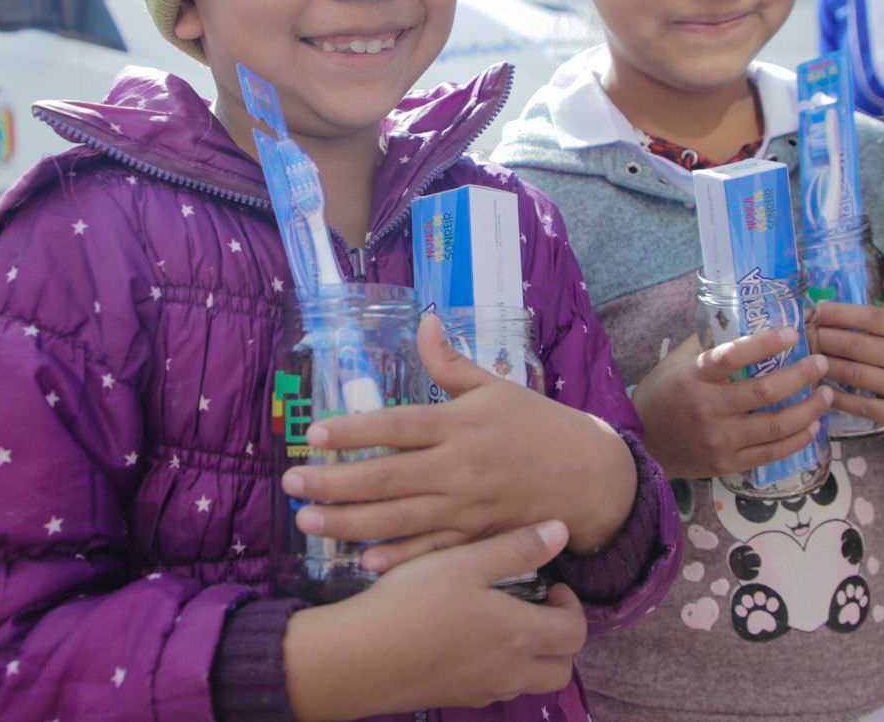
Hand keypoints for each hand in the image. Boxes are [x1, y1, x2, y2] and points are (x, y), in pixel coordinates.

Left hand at [282, 315, 636, 569]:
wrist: (592, 477)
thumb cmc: (539, 425)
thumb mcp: (497, 387)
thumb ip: (452, 363)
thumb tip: (424, 320)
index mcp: (461, 424)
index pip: (397, 426)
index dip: (354, 431)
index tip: (313, 434)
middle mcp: (460, 467)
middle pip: (388, 477)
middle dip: (335, 482)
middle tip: (291, 483)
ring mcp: (468, 508)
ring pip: (401, 518)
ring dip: (351, 523)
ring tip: (308, 522)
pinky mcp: (479, 538)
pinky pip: (433, 552)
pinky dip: (400, 558)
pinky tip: (363, 562)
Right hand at [284, 520, 586, 719]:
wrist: (360, 657)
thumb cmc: (413, 602)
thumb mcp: (464, 562)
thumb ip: (516, 548)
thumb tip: (562, 533)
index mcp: (520, 634)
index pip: (575, 633)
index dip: (572, 607)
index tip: (550, 585)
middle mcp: (510, 671)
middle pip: (561, 670)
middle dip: (559, 640)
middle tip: (536, 608)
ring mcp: (482, 691)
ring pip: (529, 683)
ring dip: (530, 656)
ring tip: (501, 622)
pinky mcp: (454, 699)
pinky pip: (494, 689)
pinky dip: (497, 668)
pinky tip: (465, 641)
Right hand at [631, 330, 831, 479]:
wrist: (643, 444)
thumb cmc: (663, 395)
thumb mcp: (677, 363)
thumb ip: (709, 344)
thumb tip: (744, 317)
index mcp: (694, 377)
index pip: (732, 356)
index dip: (765, 343)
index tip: (793, 333)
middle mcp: (707, 408)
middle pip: (763, 392)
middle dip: (801, 375)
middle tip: (822, 362)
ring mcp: (719, 439)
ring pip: (775, 425)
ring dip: (809, 409)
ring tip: (828, 395)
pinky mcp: (728, 463)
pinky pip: (771, 453)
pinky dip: (798, 439)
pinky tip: (813, 426)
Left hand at [813, 301, 883, 447]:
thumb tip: (855, 298)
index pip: (870, 317)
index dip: (837, 313)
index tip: (813, 310)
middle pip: (854, 345)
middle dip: (821, 338)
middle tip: (798, 336)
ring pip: (854, 375)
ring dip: (822, 366)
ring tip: (801, 360)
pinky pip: (863, 406)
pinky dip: (836, 398)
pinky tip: (819, 391)